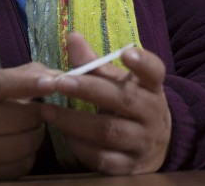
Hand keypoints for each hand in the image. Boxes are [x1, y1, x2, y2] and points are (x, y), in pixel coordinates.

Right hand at [0, 62, 57, 181]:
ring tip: (29, 129)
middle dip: (39, 114)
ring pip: (24, 143)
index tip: (53, 83)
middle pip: (19, 117)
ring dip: (36, 135)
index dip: (28, 83)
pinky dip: (29, 155)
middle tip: (39, 112)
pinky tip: (19, 147)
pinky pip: (22, 165)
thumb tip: (59, 77)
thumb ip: (25, 75)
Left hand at [41, 32, 170, 174]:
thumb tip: (72, 37)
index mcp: (152, 88)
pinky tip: (64, 136)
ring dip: (75, 121)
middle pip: (123, 100)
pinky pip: (104, 159)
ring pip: (109, 131)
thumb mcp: (119, 82)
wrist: (155, 145)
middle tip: (60, 81)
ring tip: (48, 111)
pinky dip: (81, 147)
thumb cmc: (130, 105)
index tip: (126, 53)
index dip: (142, 63)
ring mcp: (143, 142)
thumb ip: (95, 63)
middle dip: (89, 90)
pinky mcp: (131, 167)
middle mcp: (153, 114)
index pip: (155, 71)